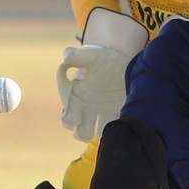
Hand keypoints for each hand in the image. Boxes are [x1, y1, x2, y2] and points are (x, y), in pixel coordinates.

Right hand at [55, 9, 147, 140]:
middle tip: (90, 126)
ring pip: (100, 134)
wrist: (120, 60)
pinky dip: (121, 125)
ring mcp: (105, 113)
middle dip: (84, 133)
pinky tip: (123, 118)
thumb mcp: (90, 56)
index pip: (68, 120)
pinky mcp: (122, 112)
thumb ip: (77, 56)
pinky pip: (120, 125)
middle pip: (82, 133)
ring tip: (108, 123)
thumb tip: (66, 55)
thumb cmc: (100, 59)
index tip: (73, 116)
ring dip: (103, 132)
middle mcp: (89, 110)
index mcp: (77, 99)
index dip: (69, 121)